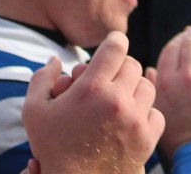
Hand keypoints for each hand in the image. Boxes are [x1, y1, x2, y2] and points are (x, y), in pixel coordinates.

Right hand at [23, 32, 162, 173]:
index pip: (116, 47)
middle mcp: (117, 100)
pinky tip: (127, 121)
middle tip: (108, 80)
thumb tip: (54, 58)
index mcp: (91, 89)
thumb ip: (42, 80)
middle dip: (120, 69)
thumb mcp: (34, 113)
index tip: (111, 46)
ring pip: (147, 86)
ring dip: (133, 90)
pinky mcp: (148, 135)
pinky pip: (156, 112)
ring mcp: (136, 118)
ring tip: (117, 101)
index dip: (114, 42)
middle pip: (132, 65)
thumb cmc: (53, 148)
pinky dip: (144, 114)